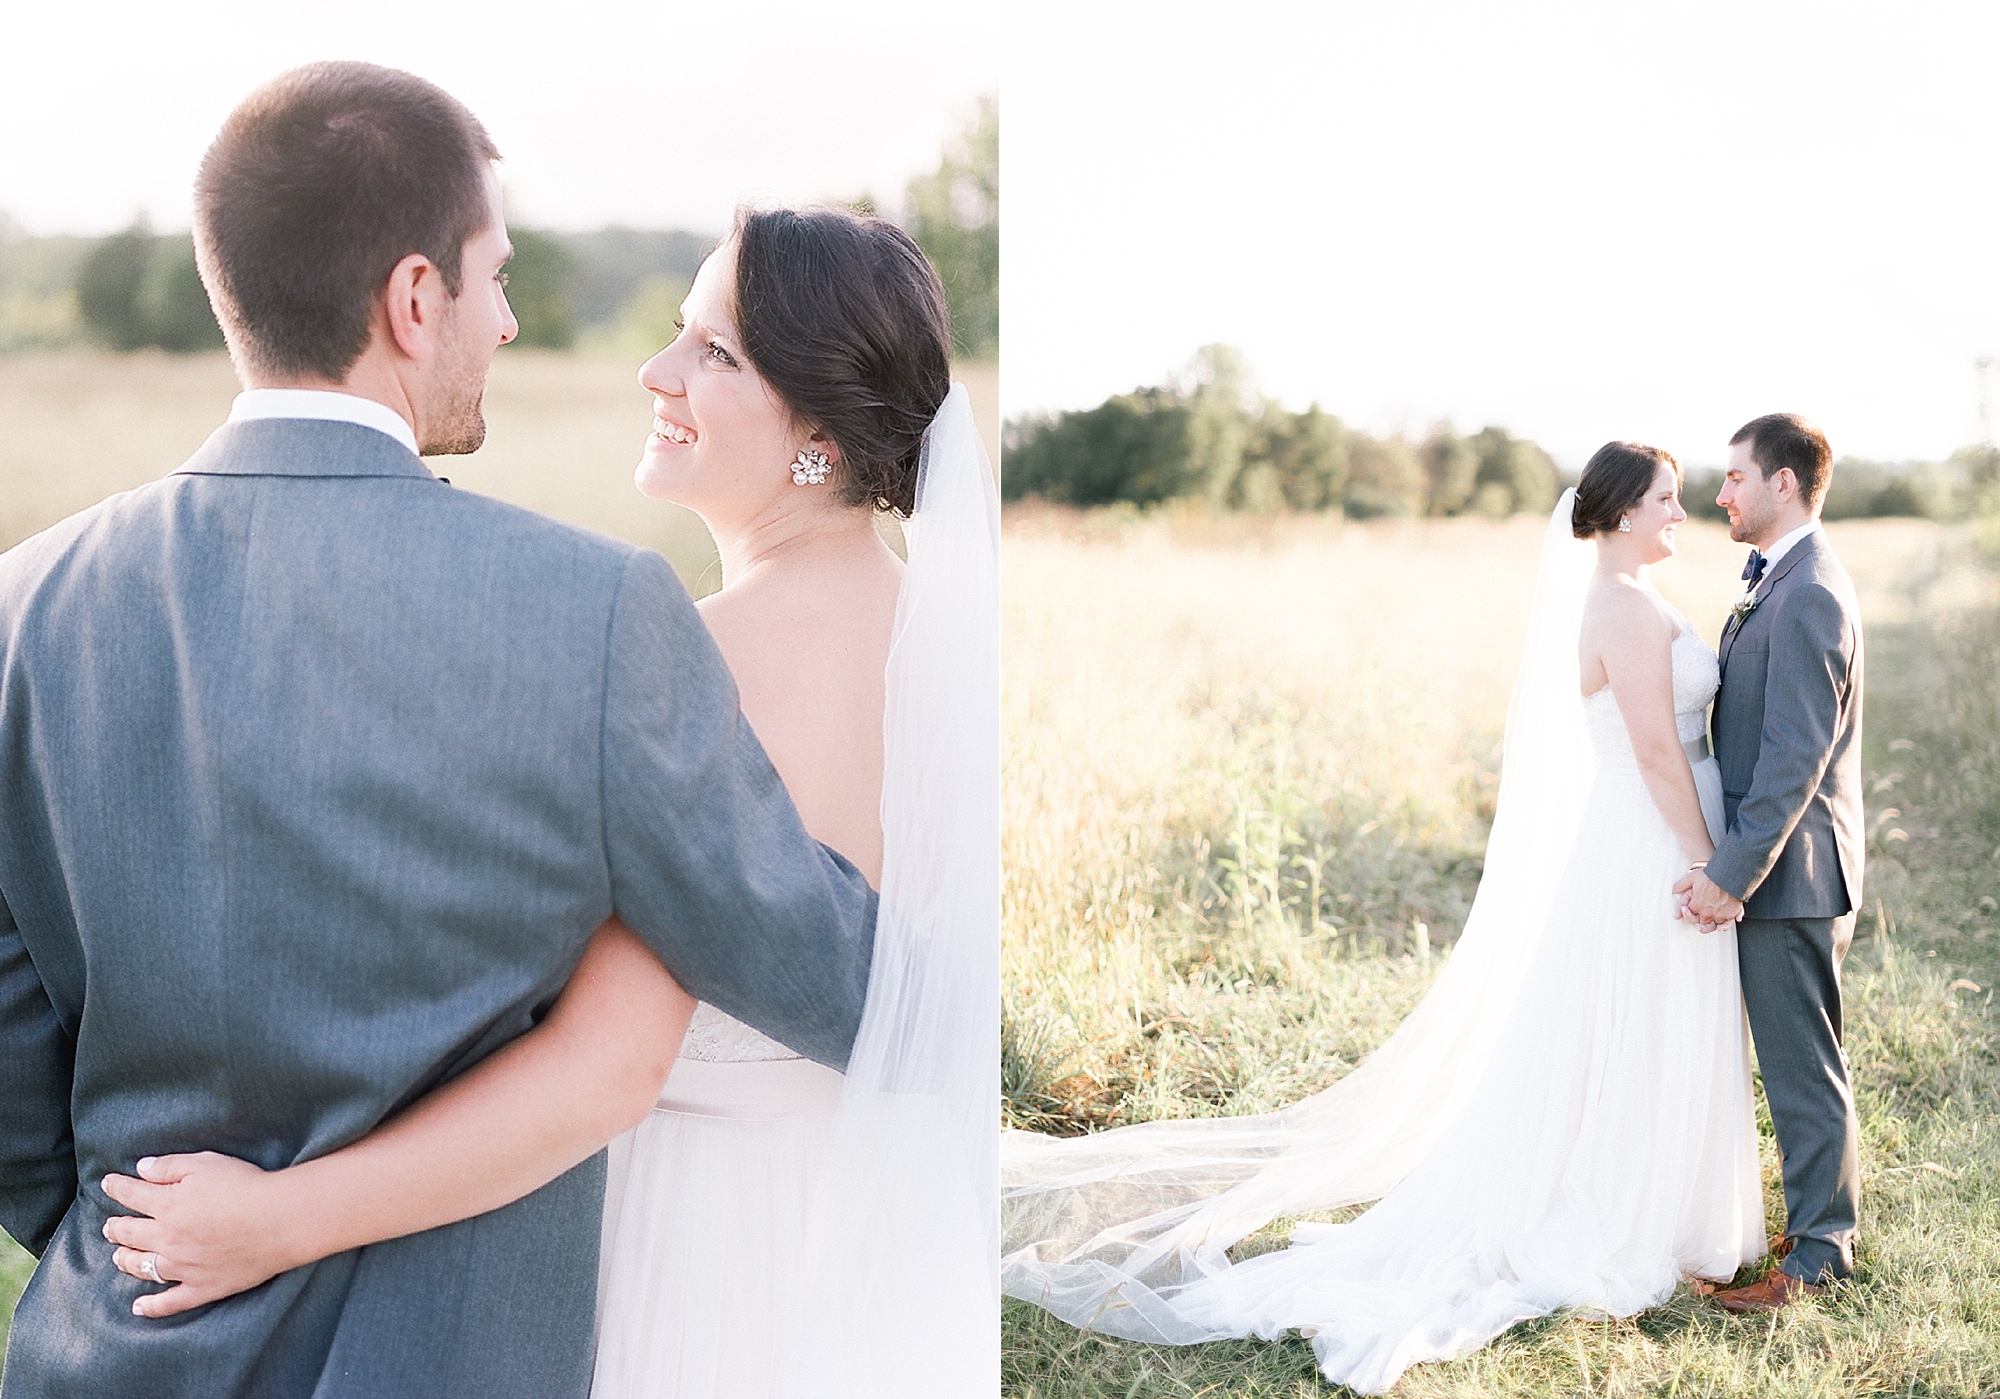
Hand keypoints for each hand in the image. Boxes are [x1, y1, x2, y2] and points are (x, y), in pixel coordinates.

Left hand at [101, 1152, 307, 1317]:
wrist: (279, 1221)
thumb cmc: (246, 1186)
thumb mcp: (206, 1163)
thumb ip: (170, 1166)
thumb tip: (141, 1169)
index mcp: (167, 1205)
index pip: (132, 1195)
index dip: (116, 1188)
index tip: (107, 1184)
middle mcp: (167, 1239)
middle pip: (131, 1234)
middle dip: (116, 1228)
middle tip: (109, 1226)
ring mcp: (182, 1267)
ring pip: (143, 1267)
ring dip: (126, 1260)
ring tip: (118, 1256)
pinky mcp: (202, 1287)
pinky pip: (170, 1303)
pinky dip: (152, 1307)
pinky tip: (139, 1307)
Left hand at [1671, 869, 1743, 933]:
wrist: (1729, 876)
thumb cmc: (1712, 876)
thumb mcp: (1691, 878)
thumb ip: (1681, 885)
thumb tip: (1674, 890)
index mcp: (1696, 905)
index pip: (1688, 913)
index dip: (1685, 912)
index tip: (1684, 909)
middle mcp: (1706, 913)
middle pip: (1699, 922)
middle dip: (1695, 920)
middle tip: (1694, 918)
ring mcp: (1718, 915)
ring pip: (1711, 926)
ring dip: (1707, 927)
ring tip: (1704, 925)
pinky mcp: (1730, 915)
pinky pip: (1726, 925)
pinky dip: (1724, 927)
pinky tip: (1720, 928)